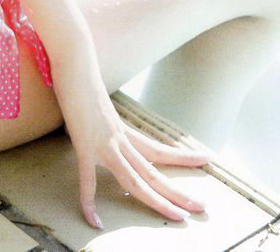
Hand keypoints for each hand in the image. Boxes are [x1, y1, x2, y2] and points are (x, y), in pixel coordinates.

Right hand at [49, 52, 211, 229]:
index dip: (181, 158)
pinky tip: (95, 221)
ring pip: (135, 179)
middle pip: (153, 171)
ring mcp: (103, 142)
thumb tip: (97, 118)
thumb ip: (99, 114)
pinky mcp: (84, 143)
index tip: (206, 159)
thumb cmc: (80, 74)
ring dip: (158, 200)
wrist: (73, 59)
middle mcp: (119, 137)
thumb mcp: (95, 99)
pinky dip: (89, 202)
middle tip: (201, 207)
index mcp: (122, 129)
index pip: (158, 149)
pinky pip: (88, 180)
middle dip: (177, 191)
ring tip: (179, 217)